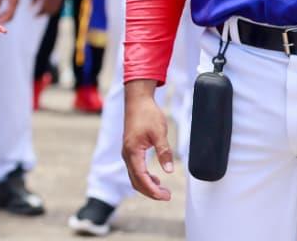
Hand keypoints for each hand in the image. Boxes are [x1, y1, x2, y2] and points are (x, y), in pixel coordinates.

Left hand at [32, 0, 63, 15]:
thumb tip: (31, 6)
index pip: (44, 9)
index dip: (39, 13)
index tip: (35, 15)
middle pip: (50, 10)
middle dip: (44, 14)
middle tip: (38, 16)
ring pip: (55, 9)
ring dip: (49, 13)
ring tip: (43, 13)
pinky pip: (59, 6)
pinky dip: (54, 9)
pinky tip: (49, 9)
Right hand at [122, 81, 172, 200]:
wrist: (137, 100)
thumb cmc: (147, 114)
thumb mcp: (159, 133)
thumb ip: (164, 152)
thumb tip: (169, 170)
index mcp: (132, 151)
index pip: (141, 178)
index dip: (152, 190)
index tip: (166, 196)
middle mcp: (127, 153)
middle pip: (135, 181)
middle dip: (150, 192)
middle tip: (167, 196)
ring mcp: (127, 152)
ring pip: (134, 176)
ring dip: (147, 185)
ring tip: (163, 190)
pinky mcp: (130, 149)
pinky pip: (135, 169)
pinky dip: (144, 177)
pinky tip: (155, 179)